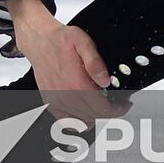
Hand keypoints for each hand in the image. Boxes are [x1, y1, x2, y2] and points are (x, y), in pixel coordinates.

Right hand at [7, 0, 129, 123]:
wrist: (39, 40)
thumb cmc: (60, 40)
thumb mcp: (83, 42)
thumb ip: (95, 62)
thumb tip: (105, 80)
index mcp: (76, 83)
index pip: (102, 108)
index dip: (118, 109)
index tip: (124, 104)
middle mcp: (65, 95)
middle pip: (94, 116)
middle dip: (110, 111)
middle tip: (117, 103)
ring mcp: (56, 101)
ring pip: (82, 121)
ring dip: (95, 115)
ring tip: (102, 104)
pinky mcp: (50, 102)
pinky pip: (65, 122)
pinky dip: (77, 122)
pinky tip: (84, 113)